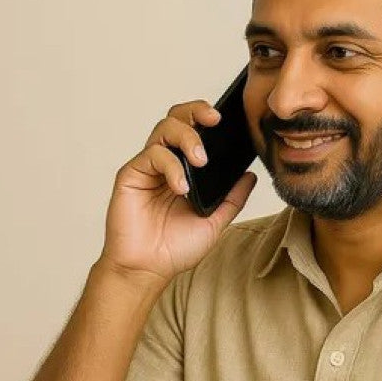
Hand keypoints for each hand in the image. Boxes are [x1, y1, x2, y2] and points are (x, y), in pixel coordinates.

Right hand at [100, 101, 256, 283]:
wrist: (147, 269)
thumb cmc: (174, 248)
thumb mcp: (214, 222)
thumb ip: (232, 199)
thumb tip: (251, 175)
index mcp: (184, 170)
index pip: (195, 130)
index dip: (207, 117)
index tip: (228, 120)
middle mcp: (165, 163)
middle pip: (177, 118)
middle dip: (196, 111)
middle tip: (215, 120)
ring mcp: (147, 168)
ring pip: (164, 129)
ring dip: (187, 138)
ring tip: (201, 161)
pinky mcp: (131, 175)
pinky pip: (151, 155)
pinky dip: (170, 166)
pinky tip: (181, 187)